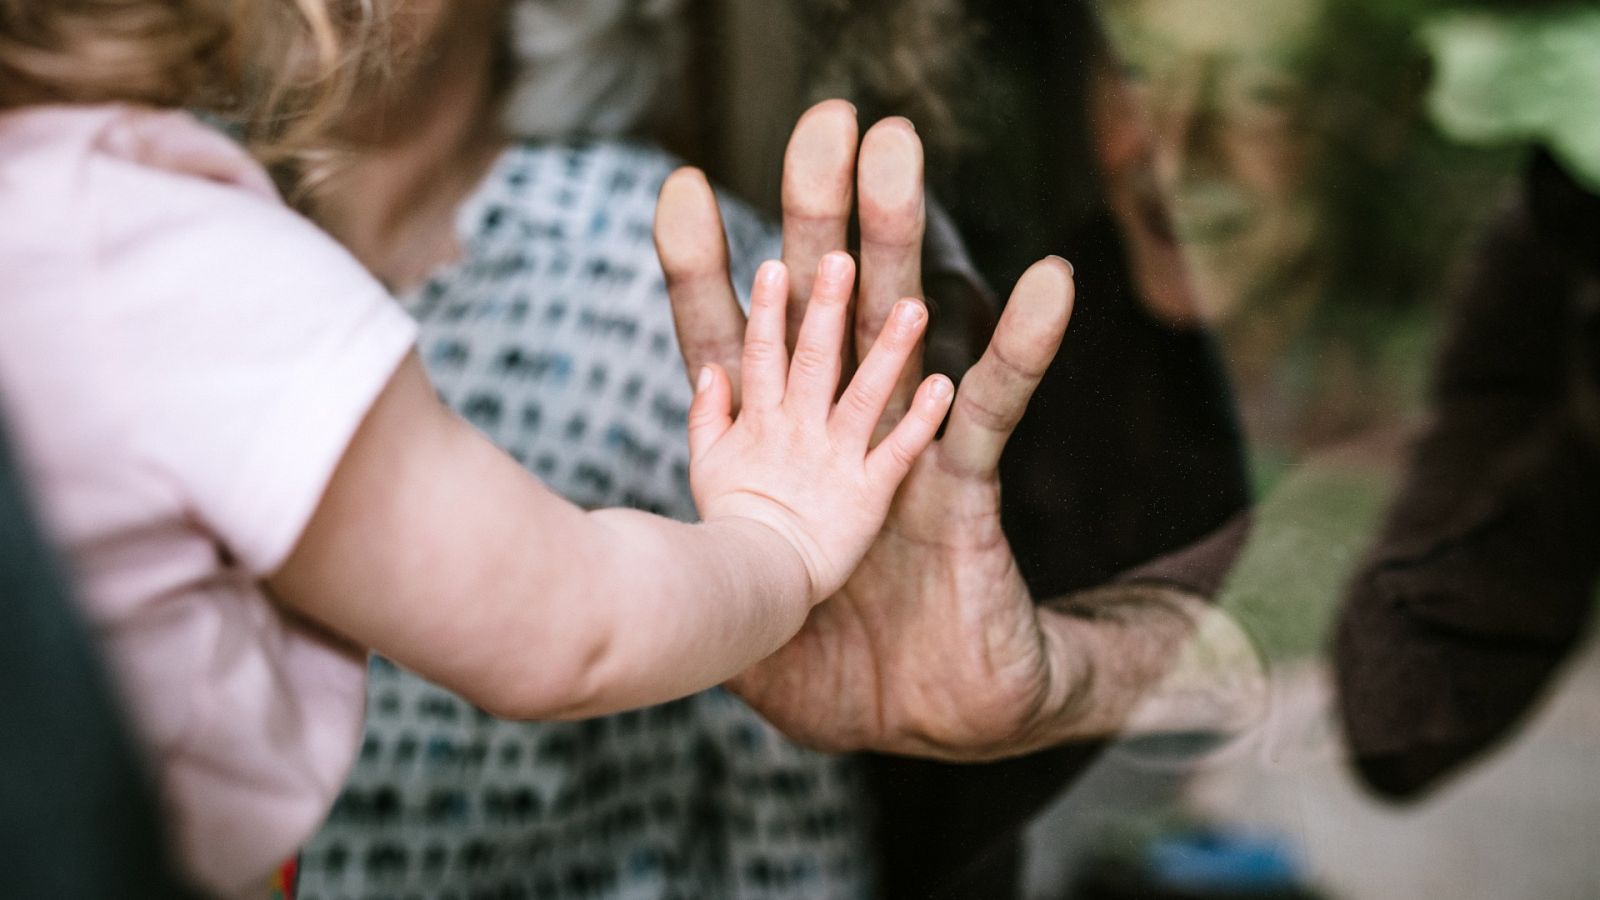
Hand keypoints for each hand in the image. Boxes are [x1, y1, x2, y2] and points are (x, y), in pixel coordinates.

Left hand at [657, 100, 1082, 758]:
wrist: (922, 718)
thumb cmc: (828, 671)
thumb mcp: (734, 620)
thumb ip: (686, 571)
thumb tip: (620, 554)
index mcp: (774, 458)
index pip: (732, 350)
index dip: (706, 279)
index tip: (681, 190)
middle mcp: (836, 435)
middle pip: (818, 309)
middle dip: (815, 219)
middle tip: (822, 126)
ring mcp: (899, 453)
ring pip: (898, 333)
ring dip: (901, 246)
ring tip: (901, 158)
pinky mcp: (962, 491)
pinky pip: (992, 415)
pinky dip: (1018, 352)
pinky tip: (1046, 286)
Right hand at [688, 253, 953, 602]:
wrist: (751, 587)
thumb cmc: (731, 527)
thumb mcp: (706, 466)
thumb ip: (707, 414)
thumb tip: (709, 368)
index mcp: (761, 420)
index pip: (762, 354)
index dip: (768, 311)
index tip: (773, 264)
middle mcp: (798, 431)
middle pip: (812, 360)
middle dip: (825, 308)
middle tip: (841, 259)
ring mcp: (834, 460)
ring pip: (863, 395)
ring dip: (889, 351)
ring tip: (914, 308)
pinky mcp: (867, 494)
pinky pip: (896, 452)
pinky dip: (920, 421)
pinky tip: (944, 386)